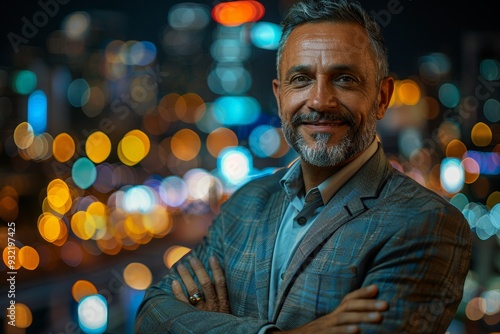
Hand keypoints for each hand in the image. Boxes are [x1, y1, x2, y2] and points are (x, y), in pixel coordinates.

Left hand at [172, 255, 229, 312]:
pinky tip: (174, 282)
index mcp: (224, 303)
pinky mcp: (191, 317)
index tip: (212, 257)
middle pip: (206, 284)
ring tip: (181, 266)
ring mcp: (202, 312)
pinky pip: (183, 302)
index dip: (216, 269)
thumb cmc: (221, 323)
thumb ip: (223, 297)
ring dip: (187, 277)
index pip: (221, 283)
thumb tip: (218, 276)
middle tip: (192, 258)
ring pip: (194, 291)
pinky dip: (178, 292)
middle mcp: (213, 306)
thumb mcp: (227, 311)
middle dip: (199, 269)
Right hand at [270, 285, 386, 333]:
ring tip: (379, 317)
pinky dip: (345, 331)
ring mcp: (326, 326)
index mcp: (335, 313)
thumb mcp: (333, 325)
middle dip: (368, 304)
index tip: (376, 288)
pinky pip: (335, 332)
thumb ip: (346, 318)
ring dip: (362, 316)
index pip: (349, 299)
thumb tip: (366, 317)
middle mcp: (331, 317)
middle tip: (385, 305)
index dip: (362, 292)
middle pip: (349, 305)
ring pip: (345, 317)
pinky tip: (357, 331)